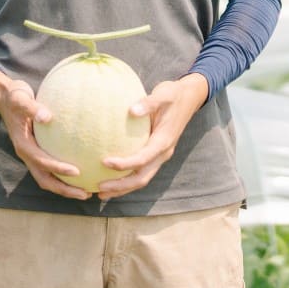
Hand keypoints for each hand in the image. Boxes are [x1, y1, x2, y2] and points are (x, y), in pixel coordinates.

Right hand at [0, 67, 91, 199]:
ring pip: (47, 178)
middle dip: (64, 189)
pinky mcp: (36, 151)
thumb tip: (47, 117)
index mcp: (23, 145)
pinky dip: (63, 176)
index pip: (42, 162)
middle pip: (45, 180)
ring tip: (86, 192)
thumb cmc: (15, 96)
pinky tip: (82, 174)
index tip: (77, 172)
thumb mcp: (20, 98)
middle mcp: (27, 154)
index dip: (58, 169)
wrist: (4, 97)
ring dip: (64, 188)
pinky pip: (50, 169)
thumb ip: (32, 107)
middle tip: (86, 194)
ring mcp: (31, 155)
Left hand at [94, 72, 209, 200]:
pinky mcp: (155, 153)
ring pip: (142, 179)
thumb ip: (148, 102)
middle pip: (142, 178)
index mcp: (164, 141)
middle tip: (99, 188)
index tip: (104, 162)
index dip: (124, 164)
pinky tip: (110, 179)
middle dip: (121, 186)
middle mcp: (163, 153)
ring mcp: (160, 155)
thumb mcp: (163, 94)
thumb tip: (131, 110)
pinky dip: (126, 179)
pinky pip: (141, 171)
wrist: (189, 97)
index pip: (142, 158)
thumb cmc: (173, 94)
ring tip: (101, 193)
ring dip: (122, 188)